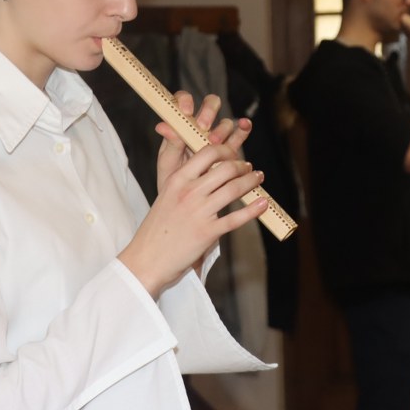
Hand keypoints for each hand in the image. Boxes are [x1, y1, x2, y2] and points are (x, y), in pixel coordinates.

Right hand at [118, 92, 266, 297]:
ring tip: (258, 179)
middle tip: (248, 168)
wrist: (146, 258)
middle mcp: (189, 192)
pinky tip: (262, 204)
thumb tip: (208, 169)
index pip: (207, 152)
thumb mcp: (166, 196)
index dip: (226, 151)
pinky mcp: (208, 232)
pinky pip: (236, 218)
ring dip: (251, 182)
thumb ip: (185, 181)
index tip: (234, 155)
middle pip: (225, 168)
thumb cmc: (157, 228)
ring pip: (234, 189)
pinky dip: (253, 210)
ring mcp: (199, 212)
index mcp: (177, 180)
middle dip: (242, 165)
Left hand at [153, 92, 251, 196]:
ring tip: (215, 142)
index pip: (184, 101)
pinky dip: (243, 128)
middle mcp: (201, 127)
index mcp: (181, 126)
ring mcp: (217, 136)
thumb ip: (169, 144)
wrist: (187, 204)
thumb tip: (163, 125)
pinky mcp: (230, 148)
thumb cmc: (173, 181)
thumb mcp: (168, 164)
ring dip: (221, 129)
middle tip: (202, 127)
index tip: (186, 111)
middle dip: (208, 113)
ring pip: (224, 122)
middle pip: (210, 106)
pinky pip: (239, 134)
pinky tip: (244, 125)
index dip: (186, 101)